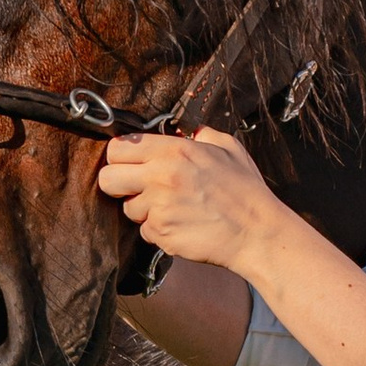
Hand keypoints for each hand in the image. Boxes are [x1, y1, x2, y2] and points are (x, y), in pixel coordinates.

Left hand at [95, 125, 281, 273]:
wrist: (257, 232)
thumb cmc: (245, 191)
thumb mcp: (227, 148)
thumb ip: (199, 134)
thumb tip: (181, 131)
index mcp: (174, 150)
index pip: (118, 148)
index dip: (122, 157)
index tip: (132, 164)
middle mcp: (161, 176)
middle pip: (108, 179)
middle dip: (120, 184)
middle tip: (140, 188)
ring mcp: (159, 207)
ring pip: (128, 208)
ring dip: (144, 210)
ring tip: (173, 208)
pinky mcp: (161, 233)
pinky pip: (145, 231)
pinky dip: (159, 230)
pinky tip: (182, 224)